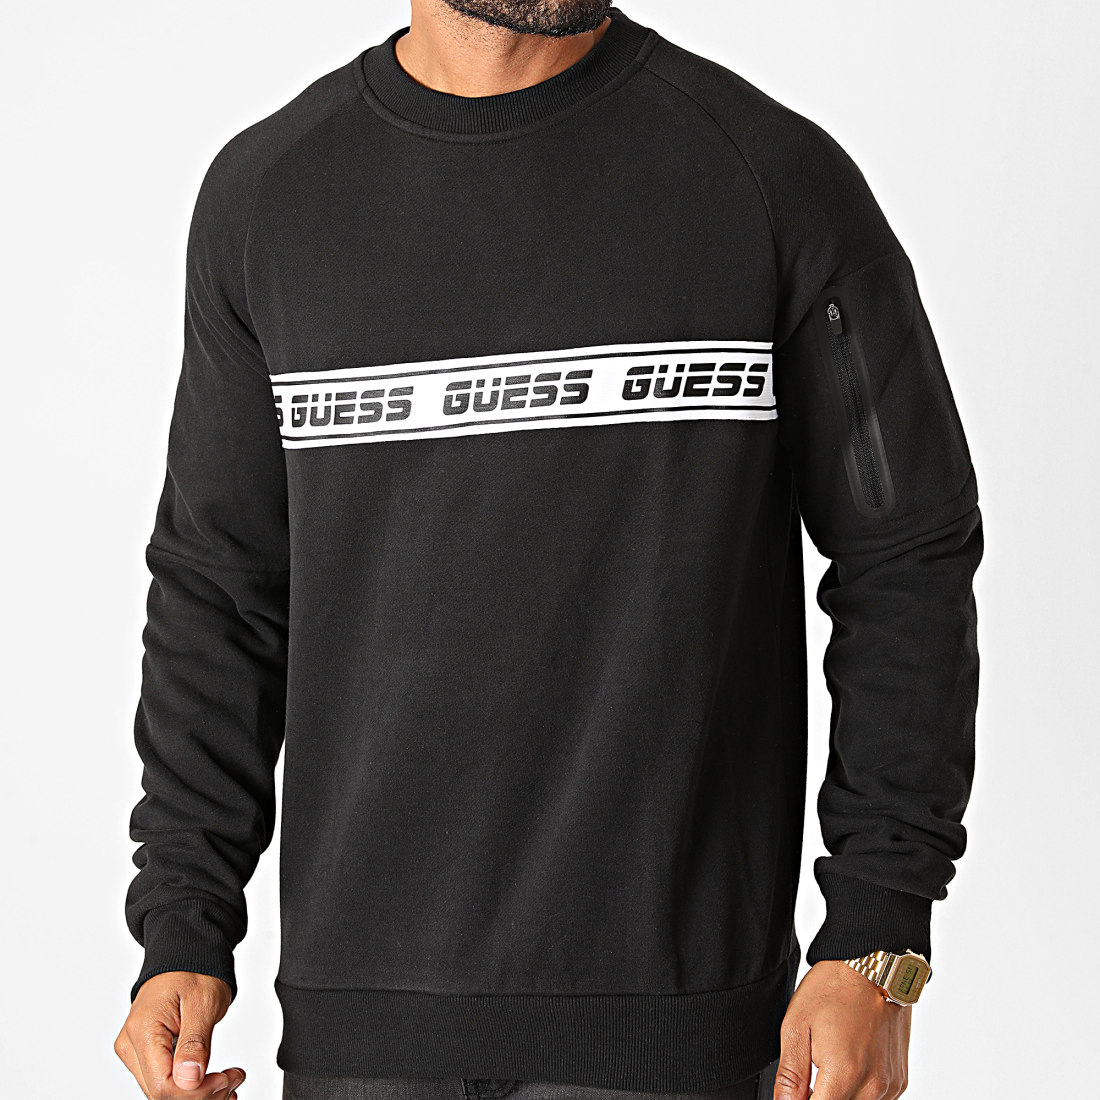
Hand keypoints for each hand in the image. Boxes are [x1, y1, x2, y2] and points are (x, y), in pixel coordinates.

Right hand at [115, 971, 244, 1098]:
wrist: (186, 956)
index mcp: (143, 1031)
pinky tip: (214, 1084)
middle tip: (233, 1079)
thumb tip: (188, 1080)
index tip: (226, 1079)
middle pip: (162, 1093)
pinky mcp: (146, 1054)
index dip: (196, 1092)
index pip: (162, 1085)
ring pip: (164, 1092)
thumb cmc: (194, 970)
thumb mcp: (203, 1002)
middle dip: (202, 1093)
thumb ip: (195, 1042)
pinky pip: (166, 1081)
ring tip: (228, 1080)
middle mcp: (132, 1045)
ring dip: (199, 1093)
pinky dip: (192, 1087)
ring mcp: (136, 1051)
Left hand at [773, 960, 910, 1099]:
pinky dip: (858, 1091)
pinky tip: (848, 1064)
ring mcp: (890, 1085)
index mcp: (844, 1074)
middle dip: (820, 1097)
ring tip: (829, 1061)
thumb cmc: (834, 988)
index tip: (796, 1091)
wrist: (873, 965)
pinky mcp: (899, 1080)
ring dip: (839, 1095)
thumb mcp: (796, 1026)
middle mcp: (873, 1086)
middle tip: (810, 1073)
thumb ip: (790, 1076)